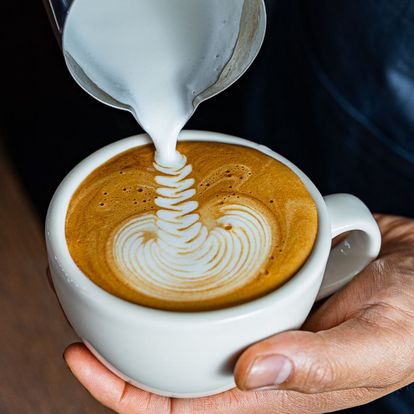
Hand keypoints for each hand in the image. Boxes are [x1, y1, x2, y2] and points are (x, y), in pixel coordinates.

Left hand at [63, 215, 413, 412]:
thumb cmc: (413, 315)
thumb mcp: (377, 343)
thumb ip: (320, 365)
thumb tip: (251, 373)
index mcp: (274, 385)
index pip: (181, 405)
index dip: (124, 391)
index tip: (79, 357)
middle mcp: (255, 351)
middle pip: (169, 360)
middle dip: (117, 343)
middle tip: (76, 305)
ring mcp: (258, 314)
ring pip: (187, 320)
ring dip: (143, 306)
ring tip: (102, 277)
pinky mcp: (267, 283)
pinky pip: (215, 284)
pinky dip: (185, 274)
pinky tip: (165, 251)